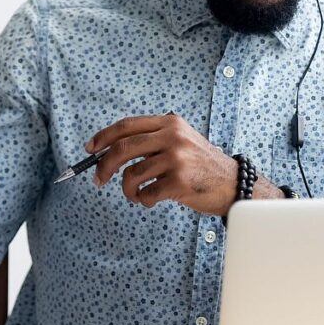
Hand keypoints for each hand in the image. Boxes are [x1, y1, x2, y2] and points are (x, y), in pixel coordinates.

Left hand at [88, 113, 240, 214]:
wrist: (233, 184)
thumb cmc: (201, 166)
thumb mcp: (181, 141)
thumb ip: (152, 140)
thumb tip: (110, 150)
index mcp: (170, 124)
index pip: (127, 125)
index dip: (104, 136)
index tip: (90, 149)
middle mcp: (173, 137)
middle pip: (122, 148)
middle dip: (103, 166)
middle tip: (98, 179)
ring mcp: (177, 159)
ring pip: (132, 175)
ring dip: (128, 190)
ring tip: (136, 195)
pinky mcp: (179, 182)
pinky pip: (146, 193)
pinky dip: (143, 200)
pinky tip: (153, 199)